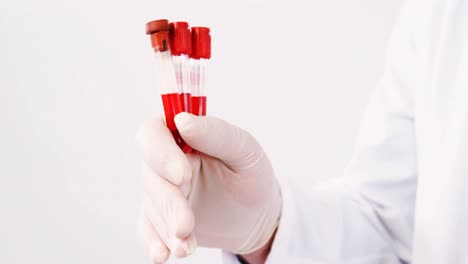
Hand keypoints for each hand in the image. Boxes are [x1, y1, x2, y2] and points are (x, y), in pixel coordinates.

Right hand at [136, 113, 281, 262]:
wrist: (255, 215)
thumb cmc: (251, 175)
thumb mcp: (244, 150)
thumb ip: (216, 133)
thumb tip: (182, 120)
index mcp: (182, 135)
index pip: (153, 133)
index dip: (160, 153)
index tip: (183, 175)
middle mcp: (166, 160)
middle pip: (150, 175)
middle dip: (168, 202)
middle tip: (186, 224)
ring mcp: (162, 190)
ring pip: (151, 205)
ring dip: (167, 228)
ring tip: (187, 246)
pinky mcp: (162, 217)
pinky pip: (148, 228)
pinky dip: (153, 242)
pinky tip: (162, 255)